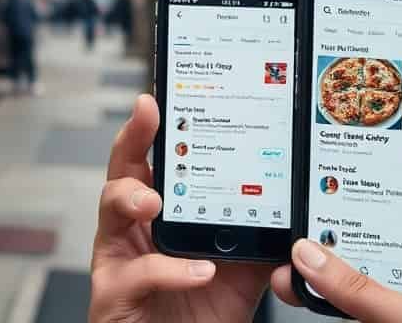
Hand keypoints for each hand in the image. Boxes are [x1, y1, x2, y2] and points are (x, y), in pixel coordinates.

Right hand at [89, 94, 270, 321]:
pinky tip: (198, 270)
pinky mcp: (114, 295)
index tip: (156, 100)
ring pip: (109, 210)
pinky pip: (137, 273)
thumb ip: (253, 241)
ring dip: (132, 196)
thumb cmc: (200, 314)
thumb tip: (291, 214)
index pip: (149, 161)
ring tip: (156, 201)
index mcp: (157, 217)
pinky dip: (168, 269)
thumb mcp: (237, 275)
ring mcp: (117, 260)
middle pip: (120, 170)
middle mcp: (131, 231)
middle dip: (131, 137)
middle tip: (148, 115)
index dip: (149, 129)